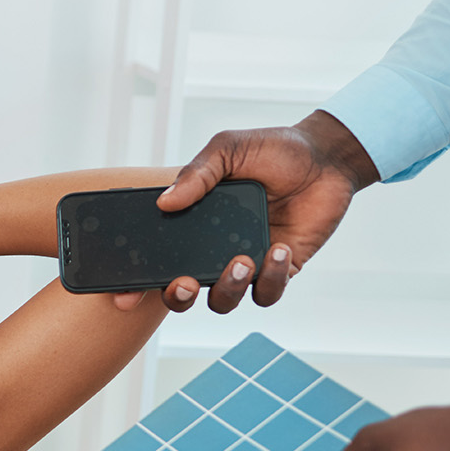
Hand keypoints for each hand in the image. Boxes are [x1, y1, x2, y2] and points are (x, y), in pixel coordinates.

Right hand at [118, 110, 380, 313]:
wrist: (326, 157)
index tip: (123, 296)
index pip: (155, 259)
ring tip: (242, 260)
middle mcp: (213, 250)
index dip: (135, 284)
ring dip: (227, 288)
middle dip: (177, 297)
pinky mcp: (280, 270)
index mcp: (192, 225)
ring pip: (223, 300)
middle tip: (184, 282)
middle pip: (182, 293)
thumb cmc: (273, 150)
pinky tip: (277, 250)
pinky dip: (270, 278)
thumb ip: (197, 173)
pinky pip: (266, 292)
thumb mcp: (228, 150)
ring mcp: (246, 263)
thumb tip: (165, 202)